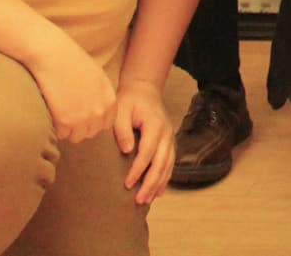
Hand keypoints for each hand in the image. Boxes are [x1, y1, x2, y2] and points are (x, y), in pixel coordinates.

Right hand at [24, 30, 115, 143]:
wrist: (53, 55)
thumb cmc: (72, 62)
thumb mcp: (97, 77)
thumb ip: (100, 96)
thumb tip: (96, 110)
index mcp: (109, 99)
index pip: (106, 124)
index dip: (94, 121)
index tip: (83, 114)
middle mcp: (100, 111)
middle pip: (91, 132)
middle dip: (80, 126)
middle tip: (68, 111)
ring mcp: (84, 118)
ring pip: (76, 136)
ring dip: (67, 129)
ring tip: (60, 110)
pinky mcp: (66, 121)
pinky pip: (61, 134)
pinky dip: (55, 127)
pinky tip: (53, 111)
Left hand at [113, 78, 173, 203]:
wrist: (144, 90)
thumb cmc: (130, 101)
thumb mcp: (120, 111)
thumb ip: (122, 129)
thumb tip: (126, 150)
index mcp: (155, 125)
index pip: (147, 151)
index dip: (138, 169)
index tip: (127, 183)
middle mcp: (166, 133)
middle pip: (161, 162)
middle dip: (150, 182)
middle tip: (139, 200)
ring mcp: (169, 138)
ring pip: (167, 165)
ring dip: (158, 184)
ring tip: (146, 200)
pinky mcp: (168, 142)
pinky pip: (169, 163)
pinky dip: (165, 178)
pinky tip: (158, 192)